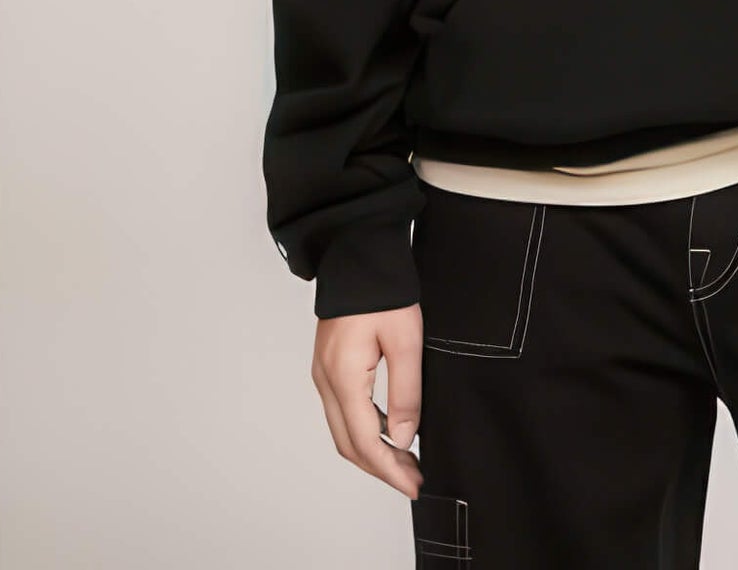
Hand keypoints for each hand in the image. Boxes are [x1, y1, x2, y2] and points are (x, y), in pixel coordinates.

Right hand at [313, 304, 424, 496]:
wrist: (359, 252)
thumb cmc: (383, 290)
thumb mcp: (406, 340)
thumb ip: (405, 393)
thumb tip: (404, 440)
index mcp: (343, 377)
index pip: (365, 441)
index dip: (390, 470)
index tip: (414, 485)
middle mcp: (326, 380)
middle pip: (349, 444)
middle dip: (381, 468)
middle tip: (414, 479)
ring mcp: (324, 373)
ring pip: (344, 430)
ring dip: (373, 451)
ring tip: (406, 460)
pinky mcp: (330, 365)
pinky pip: (343, 410)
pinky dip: (366, 429)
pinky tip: (390, 430)